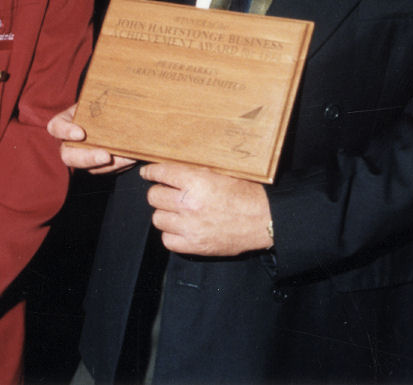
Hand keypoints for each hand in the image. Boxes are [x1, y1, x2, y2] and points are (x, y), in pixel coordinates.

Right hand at [46, 104, 137, 173]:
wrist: (110, 110)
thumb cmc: (98, 101)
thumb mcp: (95, 96)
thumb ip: (100, 97)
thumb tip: (118, 93)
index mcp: (64, 122)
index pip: (56, 127)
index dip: (66, 132)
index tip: (81, 134)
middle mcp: (68, 142)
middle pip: (69, 156)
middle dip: (88, 158)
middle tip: (106, 156)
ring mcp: (82, 155)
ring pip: (89, 167)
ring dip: (109, 166)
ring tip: (127, 157)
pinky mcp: (97, 164)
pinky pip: (105, 170)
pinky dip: (119, 166)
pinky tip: (131, 158)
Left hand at [141, 162, 272, 255]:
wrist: (265, 219)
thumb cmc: (248, 194)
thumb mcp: (223, 172)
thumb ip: (197, 171)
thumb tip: (174, 167)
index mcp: (197, 181)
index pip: (161, 173)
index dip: (151, 172)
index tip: (147, 173)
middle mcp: (190, 204)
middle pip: (154, 196)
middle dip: (159, 192)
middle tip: (168, 192)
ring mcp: (190, 227)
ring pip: (157, 218)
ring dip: (165, 213)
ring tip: (176, 211)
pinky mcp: (194, 245)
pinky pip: (167, 239)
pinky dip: (171, 233)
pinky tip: (181, 227)